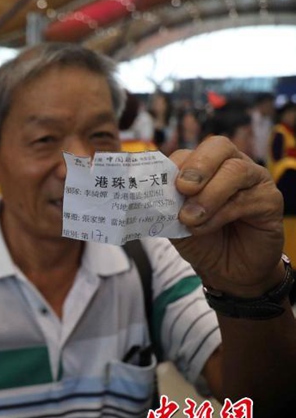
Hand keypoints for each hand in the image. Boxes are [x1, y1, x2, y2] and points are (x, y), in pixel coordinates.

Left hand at [170, 136, 283, 296]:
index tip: (159, 184)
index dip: (174, 165)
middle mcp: (231, 165)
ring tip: (189, 219)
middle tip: (182, 188)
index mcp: (203, 166)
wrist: (227, 270)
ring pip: (235, 171)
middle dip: (197, 166)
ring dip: (208, 196)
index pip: (188, 152)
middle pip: (218, 147)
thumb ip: (165, 205)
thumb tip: (147, 194)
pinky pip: (247, 199)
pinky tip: (205, 228)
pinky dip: (220, 214)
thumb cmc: (201, 240)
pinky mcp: (270, 200)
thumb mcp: (174, 222)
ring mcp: (254, 180)